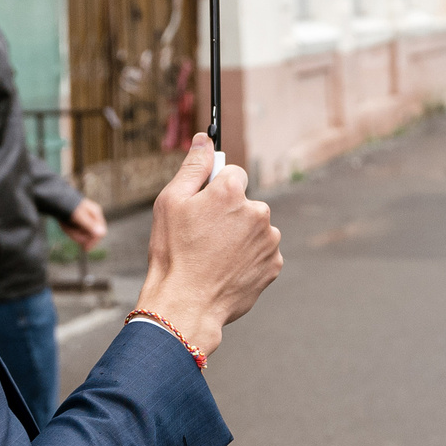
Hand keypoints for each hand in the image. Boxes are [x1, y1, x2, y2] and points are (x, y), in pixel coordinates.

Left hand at [63, 197, 107, 249]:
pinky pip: (77, 231)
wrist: (56, 198)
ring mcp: (86, 219)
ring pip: (83, 234)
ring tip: (64, 225)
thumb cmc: (68, 206)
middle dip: (79, 236)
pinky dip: (70, 230)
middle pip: (91, 235)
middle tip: (68, 231)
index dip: (93, 242)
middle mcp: (93, 217)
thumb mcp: (78, 216)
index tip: (84, 249)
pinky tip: (64, 225)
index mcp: (96, 214)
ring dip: (73, 233)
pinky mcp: (78, 221)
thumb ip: (89, 225)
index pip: (101, 233)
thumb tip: (102, 233)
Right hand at [137, 136, 280, 356]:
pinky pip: (261, 252)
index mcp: (232, 191)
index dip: (214, 190)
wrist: (185, 305)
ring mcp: (269, 240)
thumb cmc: (173, 253)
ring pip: (255, 228)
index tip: (203, 207)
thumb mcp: (170, 202)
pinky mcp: (274, 264)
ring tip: (213, 257)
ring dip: (240, 237)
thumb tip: (205, 139)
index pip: (232, 173)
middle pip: (245, 202)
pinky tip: (226, 270)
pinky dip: (248, 258)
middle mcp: (257, 211)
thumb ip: (193, 167)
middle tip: (203, 237)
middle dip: (229, 214)